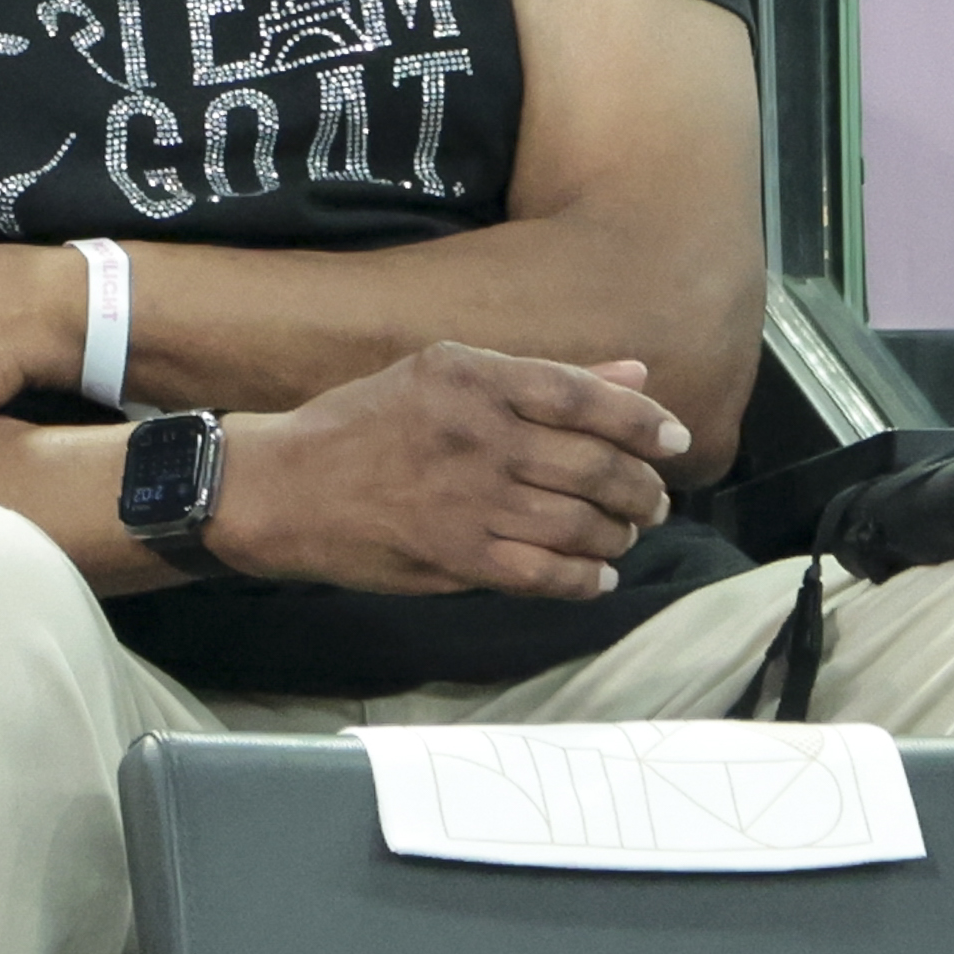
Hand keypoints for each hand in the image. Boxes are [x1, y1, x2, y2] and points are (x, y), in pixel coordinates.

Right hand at [211, 344, 688, 599]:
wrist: (282, 486)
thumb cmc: (362, 425)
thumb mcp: (442, 376)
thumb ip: (542, 379)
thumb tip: (633, 375)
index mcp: (473, 377)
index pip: (584, 396)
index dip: (643, 422)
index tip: (672, 441)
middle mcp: (477, 433)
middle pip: (596, 464)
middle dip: (640, 488)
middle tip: (650, 500)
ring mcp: (468, 498)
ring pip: (581, 523)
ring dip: (618, 535)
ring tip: (622, 535)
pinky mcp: (457, 554)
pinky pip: (547, 573)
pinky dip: (584, 578)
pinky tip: (593, 576)